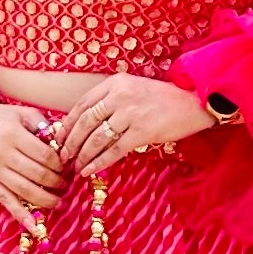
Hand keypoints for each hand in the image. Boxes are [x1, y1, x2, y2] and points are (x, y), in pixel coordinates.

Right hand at [0, 90, 67, 222]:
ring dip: (46, 200)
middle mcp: (3, 154)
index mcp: (13, 134)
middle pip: (38, 175)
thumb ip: (41, 124)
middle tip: (65, 184)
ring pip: (25, 191)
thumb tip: (61, 144)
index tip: (66, 167)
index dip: (60, 164)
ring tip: (59, 203)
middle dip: (56, 182)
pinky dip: (21, 215)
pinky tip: (34, 226)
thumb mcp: (19, 112)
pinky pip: (6, 201)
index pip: (45, 156)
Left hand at [53, 75, 215, 175]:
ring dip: (83, 154)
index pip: (83, 104)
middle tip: (62, 156)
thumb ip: (111, 100)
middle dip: (71, 142)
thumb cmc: (163, 98)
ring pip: (97, 138)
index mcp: (115, 83)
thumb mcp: (134, 88)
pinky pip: (114, 150)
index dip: (67, 123)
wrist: (194, 101)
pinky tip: (90, 170)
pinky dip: (99, 162)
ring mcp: (131, 114)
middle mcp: (120, 96)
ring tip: (75, 166)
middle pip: (86, 121)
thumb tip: (86, 123)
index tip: (58, 137)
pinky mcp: (143, 131)